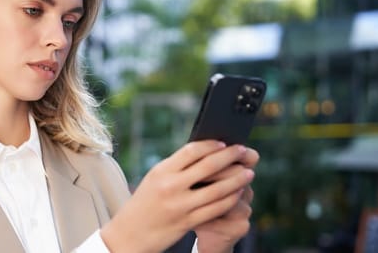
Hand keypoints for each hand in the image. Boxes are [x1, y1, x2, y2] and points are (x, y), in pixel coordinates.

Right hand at [100, 141, 251, 252]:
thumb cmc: (145, 203)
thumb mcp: (154, 179)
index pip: (192, 150)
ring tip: (248, 173)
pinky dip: (230, 199)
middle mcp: (171, 186)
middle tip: (243, 151)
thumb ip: (177, 167)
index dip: (211, 145)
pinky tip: (238, 193)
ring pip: (217, 189)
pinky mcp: (187, 222)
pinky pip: (216, 209)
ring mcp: (180, 205)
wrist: (130, 234)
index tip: (224, 143)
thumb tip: (206, 153)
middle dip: (230, 157)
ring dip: (237, 180)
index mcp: (162, 171)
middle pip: (208, 166)